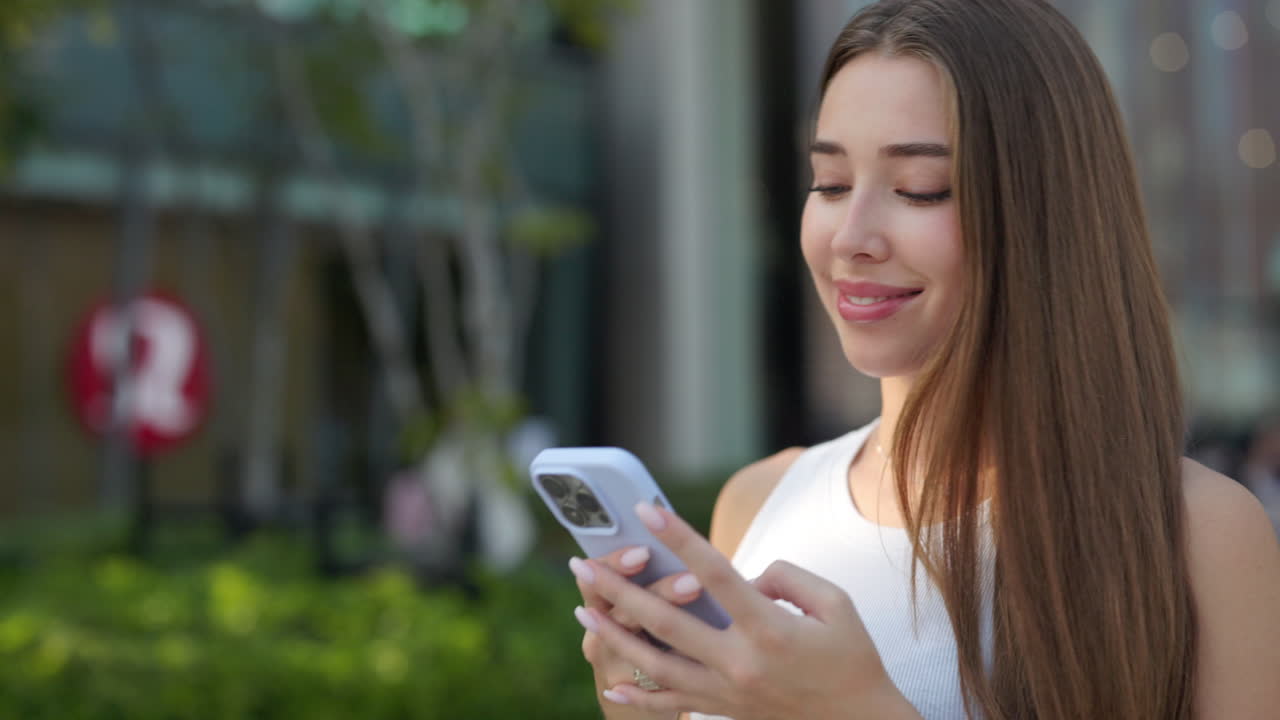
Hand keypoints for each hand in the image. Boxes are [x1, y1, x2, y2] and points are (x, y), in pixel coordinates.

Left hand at [570, 503, 918, 719]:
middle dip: (619, 590)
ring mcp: (728, 690)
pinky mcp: (725, 710)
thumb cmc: (852, 658)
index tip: (646, 510)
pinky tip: (610, 682)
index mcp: (769, 626)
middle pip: (667, 619)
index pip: (713, 571)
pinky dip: (638, 696)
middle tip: (581, 565)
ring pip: (658, 663)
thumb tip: (745, 576)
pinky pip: (673, 704)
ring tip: (583, 613)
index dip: (677, 536)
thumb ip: (788, 576)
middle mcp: (741, 660)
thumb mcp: (836, 604)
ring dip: (616, 636)